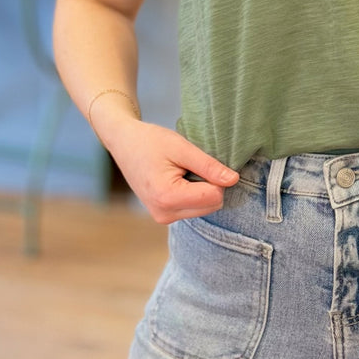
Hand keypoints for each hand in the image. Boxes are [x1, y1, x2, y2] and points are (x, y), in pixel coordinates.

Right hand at [106, 118, 239, 223]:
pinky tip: (179, 178)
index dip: (216, 177)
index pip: (214, 196)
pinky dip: (193, 193)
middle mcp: (165, 214)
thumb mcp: (182, 148)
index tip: (202, 161)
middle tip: (191, 164)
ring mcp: (163, 218)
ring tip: (182, 170)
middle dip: (210, 184)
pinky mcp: (163, 216)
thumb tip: (234, 180)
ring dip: (201, 189)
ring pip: (204, 208)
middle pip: (211, 205)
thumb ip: (209, 166)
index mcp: (168, 198)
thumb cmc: (150, 141)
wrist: (124, 143)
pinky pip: (193, 208)